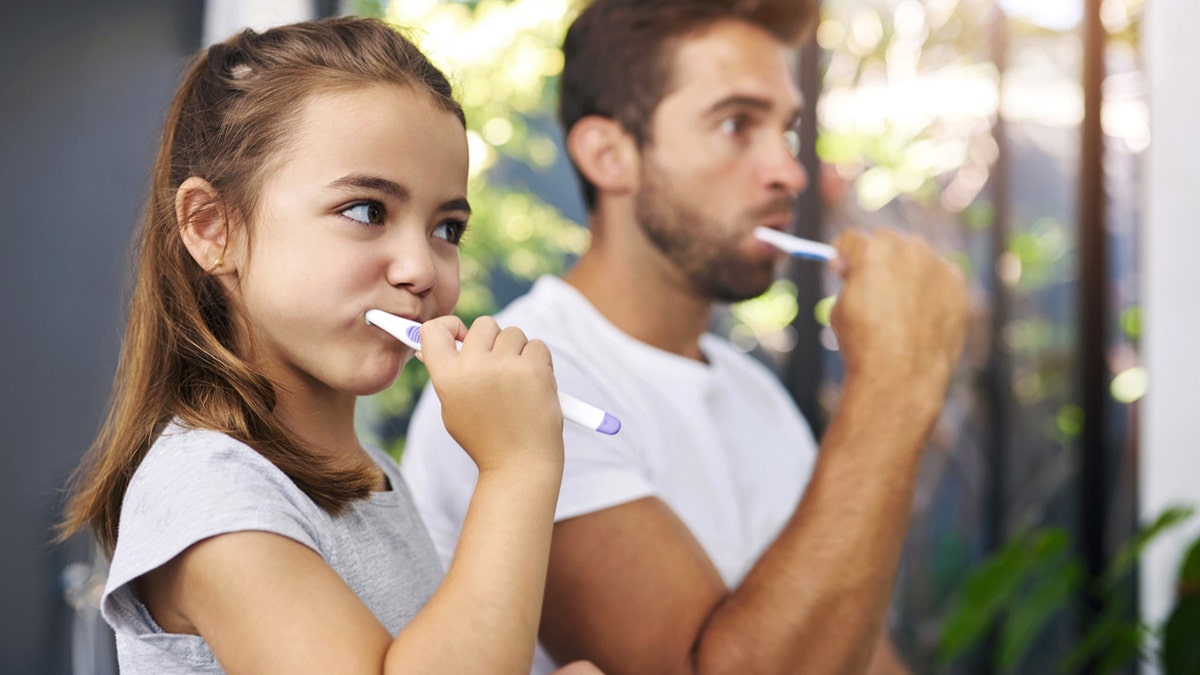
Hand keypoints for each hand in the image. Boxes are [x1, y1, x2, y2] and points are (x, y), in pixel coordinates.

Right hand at [419, 316, 563, 474]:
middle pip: (484, 324)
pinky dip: (538, 361)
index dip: (449, 326)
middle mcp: (474, 367)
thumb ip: (451, 372)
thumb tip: (451, 337)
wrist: (520, 465)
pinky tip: (534, 386)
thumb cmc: (486, 438)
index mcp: (447, 378)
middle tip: (498, 366)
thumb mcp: (454, 407)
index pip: (433, 330)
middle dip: (493, 340)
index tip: (460, 334)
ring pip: (513, 333)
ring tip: (518, 383)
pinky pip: (537, 345)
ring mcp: (506, 367)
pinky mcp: (535, 369)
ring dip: (518, 351)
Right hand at [829, 229, 968, 402]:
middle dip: (876, 259)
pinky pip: (940, 278)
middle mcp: (908, 249)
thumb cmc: (863, 344)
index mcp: (872, 250)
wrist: (901, 375)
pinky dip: (931, 289)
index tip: (841, 272)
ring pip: (917, 258)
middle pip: (887, 241)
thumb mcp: (839, 308)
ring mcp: (937, 266)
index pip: (852, 240)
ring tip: (898, 305)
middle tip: (870, 286)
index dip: (843, 256)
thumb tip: (856, 277)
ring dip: (906, 271)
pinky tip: (921, 315)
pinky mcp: (958, 286)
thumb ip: (850, 283)